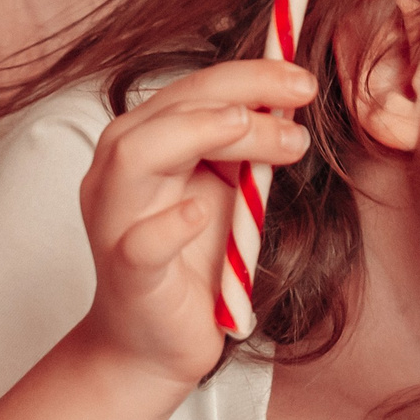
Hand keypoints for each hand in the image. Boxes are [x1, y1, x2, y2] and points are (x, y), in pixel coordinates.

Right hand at [73, 60, 315, 385]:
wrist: (156, 344)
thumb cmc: (191, 261)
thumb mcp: (225, 192)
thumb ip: (242, 148)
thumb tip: (290, 97)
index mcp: (140, 145)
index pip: (190, 90)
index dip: (248, 75)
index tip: (303, 79)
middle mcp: (115, 174)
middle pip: (168, 110)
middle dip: (238, 94)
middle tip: (300, 100)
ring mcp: (116, 223)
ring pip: (137, 156)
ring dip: (199, 133)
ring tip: (254, 129)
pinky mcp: (129, 275)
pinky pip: (140, 243)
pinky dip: (168, 224)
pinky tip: (199, 213)